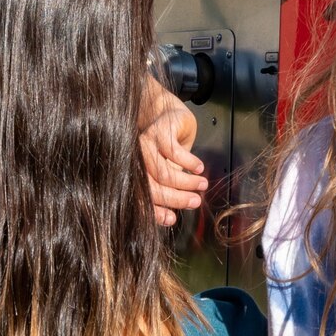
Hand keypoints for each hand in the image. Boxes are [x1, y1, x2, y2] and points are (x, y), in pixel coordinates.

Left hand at [139, 76, 206, 226]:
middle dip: (176, 199)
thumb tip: (171, 217)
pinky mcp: (159, 131)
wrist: (169, 115)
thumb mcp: (166, 170)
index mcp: (133, 172)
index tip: (172, 220)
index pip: (141, 198)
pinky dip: (189, 163)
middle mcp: (135, 160)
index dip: (156, 212)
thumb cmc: (167, 146)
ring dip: (186, 182)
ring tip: (202, 184)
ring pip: (164, 173)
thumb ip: (166, 189)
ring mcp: (146, 145)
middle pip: (153, 187)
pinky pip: (174, 153)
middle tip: (195, 201)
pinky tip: (199, 167)